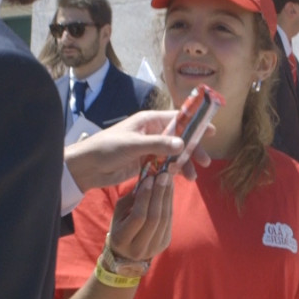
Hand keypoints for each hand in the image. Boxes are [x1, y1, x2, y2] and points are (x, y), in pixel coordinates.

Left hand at [64, 110, 212, 192]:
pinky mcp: (144, 163)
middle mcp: (151, 132)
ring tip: (192, 178)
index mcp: (148, 121)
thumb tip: (182, 145)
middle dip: (192, 150)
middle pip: (179, 139)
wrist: (87, 166)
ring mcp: (148, 149)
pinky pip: (163, 166)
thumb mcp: (134, 145)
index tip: (211, 131)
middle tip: (205, 162)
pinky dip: (172, 172)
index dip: (195, 125)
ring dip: (183, 165)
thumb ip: (159, 144)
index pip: (177, 119)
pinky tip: (179, 180)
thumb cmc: (107, 148)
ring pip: (173, 155)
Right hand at [108, 171, 173, 262]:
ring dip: (167, 196)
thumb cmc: (120, 225)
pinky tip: (169, 190)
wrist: (127, 251)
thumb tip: (149, 178)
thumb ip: (133, 197)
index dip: (145, 196)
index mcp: (122, 239)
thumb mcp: (119, 212)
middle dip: (159, 193)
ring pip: (165, 219)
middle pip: (154, 218)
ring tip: (168, 178)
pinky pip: (169, 220)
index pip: (138, 216)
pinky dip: (170, 203)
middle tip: (163, 174)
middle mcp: (139, 248)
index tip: (149, 178)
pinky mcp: (165, 243)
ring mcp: (154, 248)